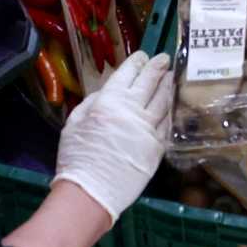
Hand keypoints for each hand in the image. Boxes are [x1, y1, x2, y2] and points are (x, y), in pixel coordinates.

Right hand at [53, 51, 170, 223]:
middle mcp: (133, 111)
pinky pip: (167, 123)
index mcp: (109, 103)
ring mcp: (149, 128)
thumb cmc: (77, 157)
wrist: (91, 191)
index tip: (144, 56)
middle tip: (164, 59)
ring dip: (168, 87)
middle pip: (151, 83)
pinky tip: (172, 104)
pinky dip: (170, 110)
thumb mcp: (74, 123)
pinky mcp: (159, 145)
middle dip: (158, 68)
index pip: (127, 76)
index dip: (137, 63)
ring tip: (171, 77)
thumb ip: (93, 102)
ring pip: (164, 101)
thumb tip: (109, 91)